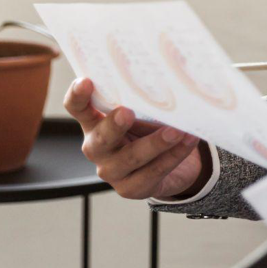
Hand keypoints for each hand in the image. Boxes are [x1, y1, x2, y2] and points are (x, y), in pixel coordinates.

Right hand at [64, 78, 205, 199]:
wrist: (169, 164)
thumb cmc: (149, 130)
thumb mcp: (142, 113)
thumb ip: (142, 100)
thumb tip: (167, 79)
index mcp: (94, 123)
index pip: (78, 109)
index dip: (78, 97)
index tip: (85, 82)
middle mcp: (97, 148)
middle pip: (100, 138)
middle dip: (114, 125)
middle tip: (126, 112)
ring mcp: (112, 171)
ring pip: (132, 157)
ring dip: (156, 143)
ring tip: (176, 131)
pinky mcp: (131, 189)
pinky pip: (154, 171)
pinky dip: (174, 155)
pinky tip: (188, 142)